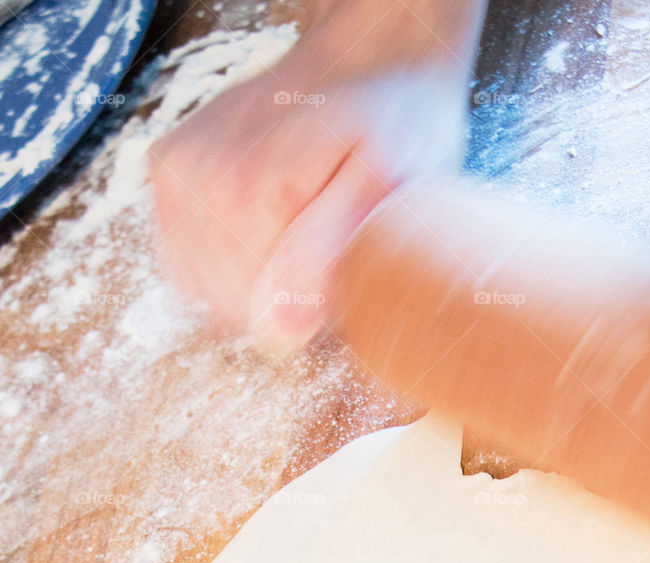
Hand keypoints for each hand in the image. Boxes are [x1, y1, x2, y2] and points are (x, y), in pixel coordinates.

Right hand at [149, 0, 484, 351]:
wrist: (368, 57)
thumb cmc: (393, 124)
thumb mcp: (385, 190)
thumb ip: (326, 258)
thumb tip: (280, 329)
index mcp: (247, 194)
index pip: (263, 319)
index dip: (308, 314)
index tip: (341, 276)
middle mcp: (198, 181)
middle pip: (231, 306)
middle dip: (278, 298)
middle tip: (323, 252)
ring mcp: (176, 174)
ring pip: (204, 290)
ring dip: (250, 281)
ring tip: (295, 235)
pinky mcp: (168, 171)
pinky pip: (183, 259)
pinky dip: (222, 262)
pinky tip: (261, 233)